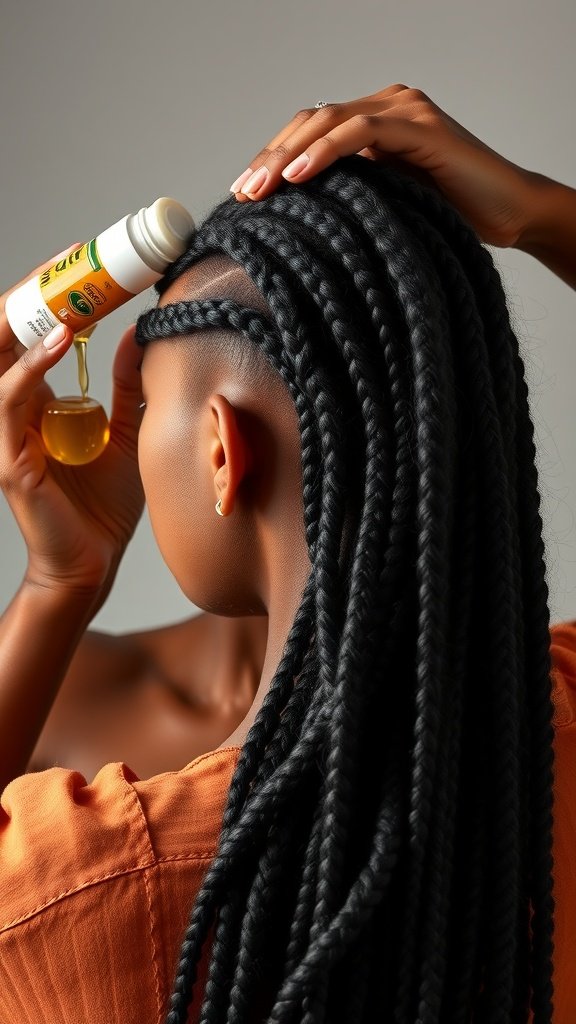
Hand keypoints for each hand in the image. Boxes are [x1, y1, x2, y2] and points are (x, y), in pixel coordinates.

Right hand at [0, 252, 144, 596]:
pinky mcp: (8, 458)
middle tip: (70, 260)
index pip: (32, 335)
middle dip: (35, 295)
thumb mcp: (125, 431)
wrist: (93, 561)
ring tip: (64, 290)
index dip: (53, 298)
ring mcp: (6, 433)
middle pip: (7, 337)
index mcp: (38, 401)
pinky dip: (29, 368)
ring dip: (29, 320)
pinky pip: (8, 402)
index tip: (86, 264)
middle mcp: (16, 410)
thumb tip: (138, 333)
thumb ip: (124, 386)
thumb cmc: (103, 504)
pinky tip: (58, 343)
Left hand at [229, 83, 540, 249]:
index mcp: (374, 123)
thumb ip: (346, 197)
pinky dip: (326, 151)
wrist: (511, 214)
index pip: (309, 131)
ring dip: (288, 155)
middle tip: (242, 195)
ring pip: (329, 120)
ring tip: (260, 189)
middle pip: (311, 121)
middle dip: (270, 158)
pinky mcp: (421, 126)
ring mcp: (405, 110)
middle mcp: (387, 106)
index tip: (243, 196)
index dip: (272, 159)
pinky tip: (299, 175)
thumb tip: (292, 221)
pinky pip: (362, 131)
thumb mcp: (382, 206)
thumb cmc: (448, 218)